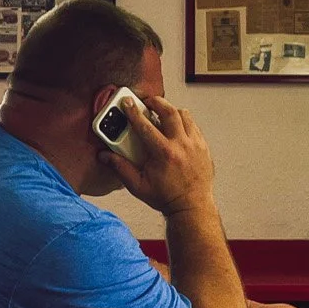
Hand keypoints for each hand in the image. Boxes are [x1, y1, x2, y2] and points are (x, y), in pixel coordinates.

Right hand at [101, 95, 215, 216]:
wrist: (192, 206)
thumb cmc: (166, 197)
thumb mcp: (137, 185)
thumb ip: (120, 168)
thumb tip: (105, 156)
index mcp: (163, 153)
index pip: (145, 125)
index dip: (133, 112)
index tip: (127, 103)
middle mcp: (181, 145)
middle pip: (169, 111)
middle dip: (156, 102)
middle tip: (147, 101)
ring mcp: (195, 144)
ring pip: (184, 115)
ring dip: (172, 110)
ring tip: (162, 112)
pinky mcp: (203, 147)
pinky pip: (193, 126)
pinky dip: (183, 121)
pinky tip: (175, 126)